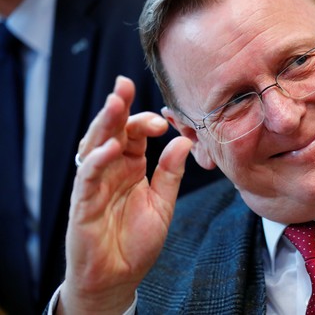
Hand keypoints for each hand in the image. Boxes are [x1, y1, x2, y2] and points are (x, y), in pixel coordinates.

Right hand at [57, 76, 191, 313]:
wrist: (119, 277)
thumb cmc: (137, 241)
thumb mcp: (163, 203)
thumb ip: (171, 173)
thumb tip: (184, 141)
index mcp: (131, 166)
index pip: (134, 134)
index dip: (145, 121)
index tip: (163, 118)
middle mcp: (111, 170)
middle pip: (112, 132)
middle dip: (118, 107)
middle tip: (124, 85)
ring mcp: (95, 184)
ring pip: (95, 146)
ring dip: (104, 125)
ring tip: (115, 104)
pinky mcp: (82, 204)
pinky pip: (87, 177)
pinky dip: (97, 161)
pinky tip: (109, 148)